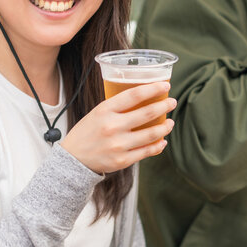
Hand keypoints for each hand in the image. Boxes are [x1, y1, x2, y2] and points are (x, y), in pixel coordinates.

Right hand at [61, 82, 175, 173]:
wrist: (73, 159)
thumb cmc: (87, 132)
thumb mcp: (97, 113)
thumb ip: (117, 107)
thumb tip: (144, 99)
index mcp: (104, 110)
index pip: (134, 95)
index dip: (153, 89)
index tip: (165, 86)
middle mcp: (112, 126)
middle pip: (146, 113)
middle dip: (164, 106)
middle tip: (172, 102)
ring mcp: (118, 145)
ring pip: (151, 134)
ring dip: (164, 127)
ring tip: (170, 122)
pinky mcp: (122, 160)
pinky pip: (147, 151)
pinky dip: (158, 145)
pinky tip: (162, 140)